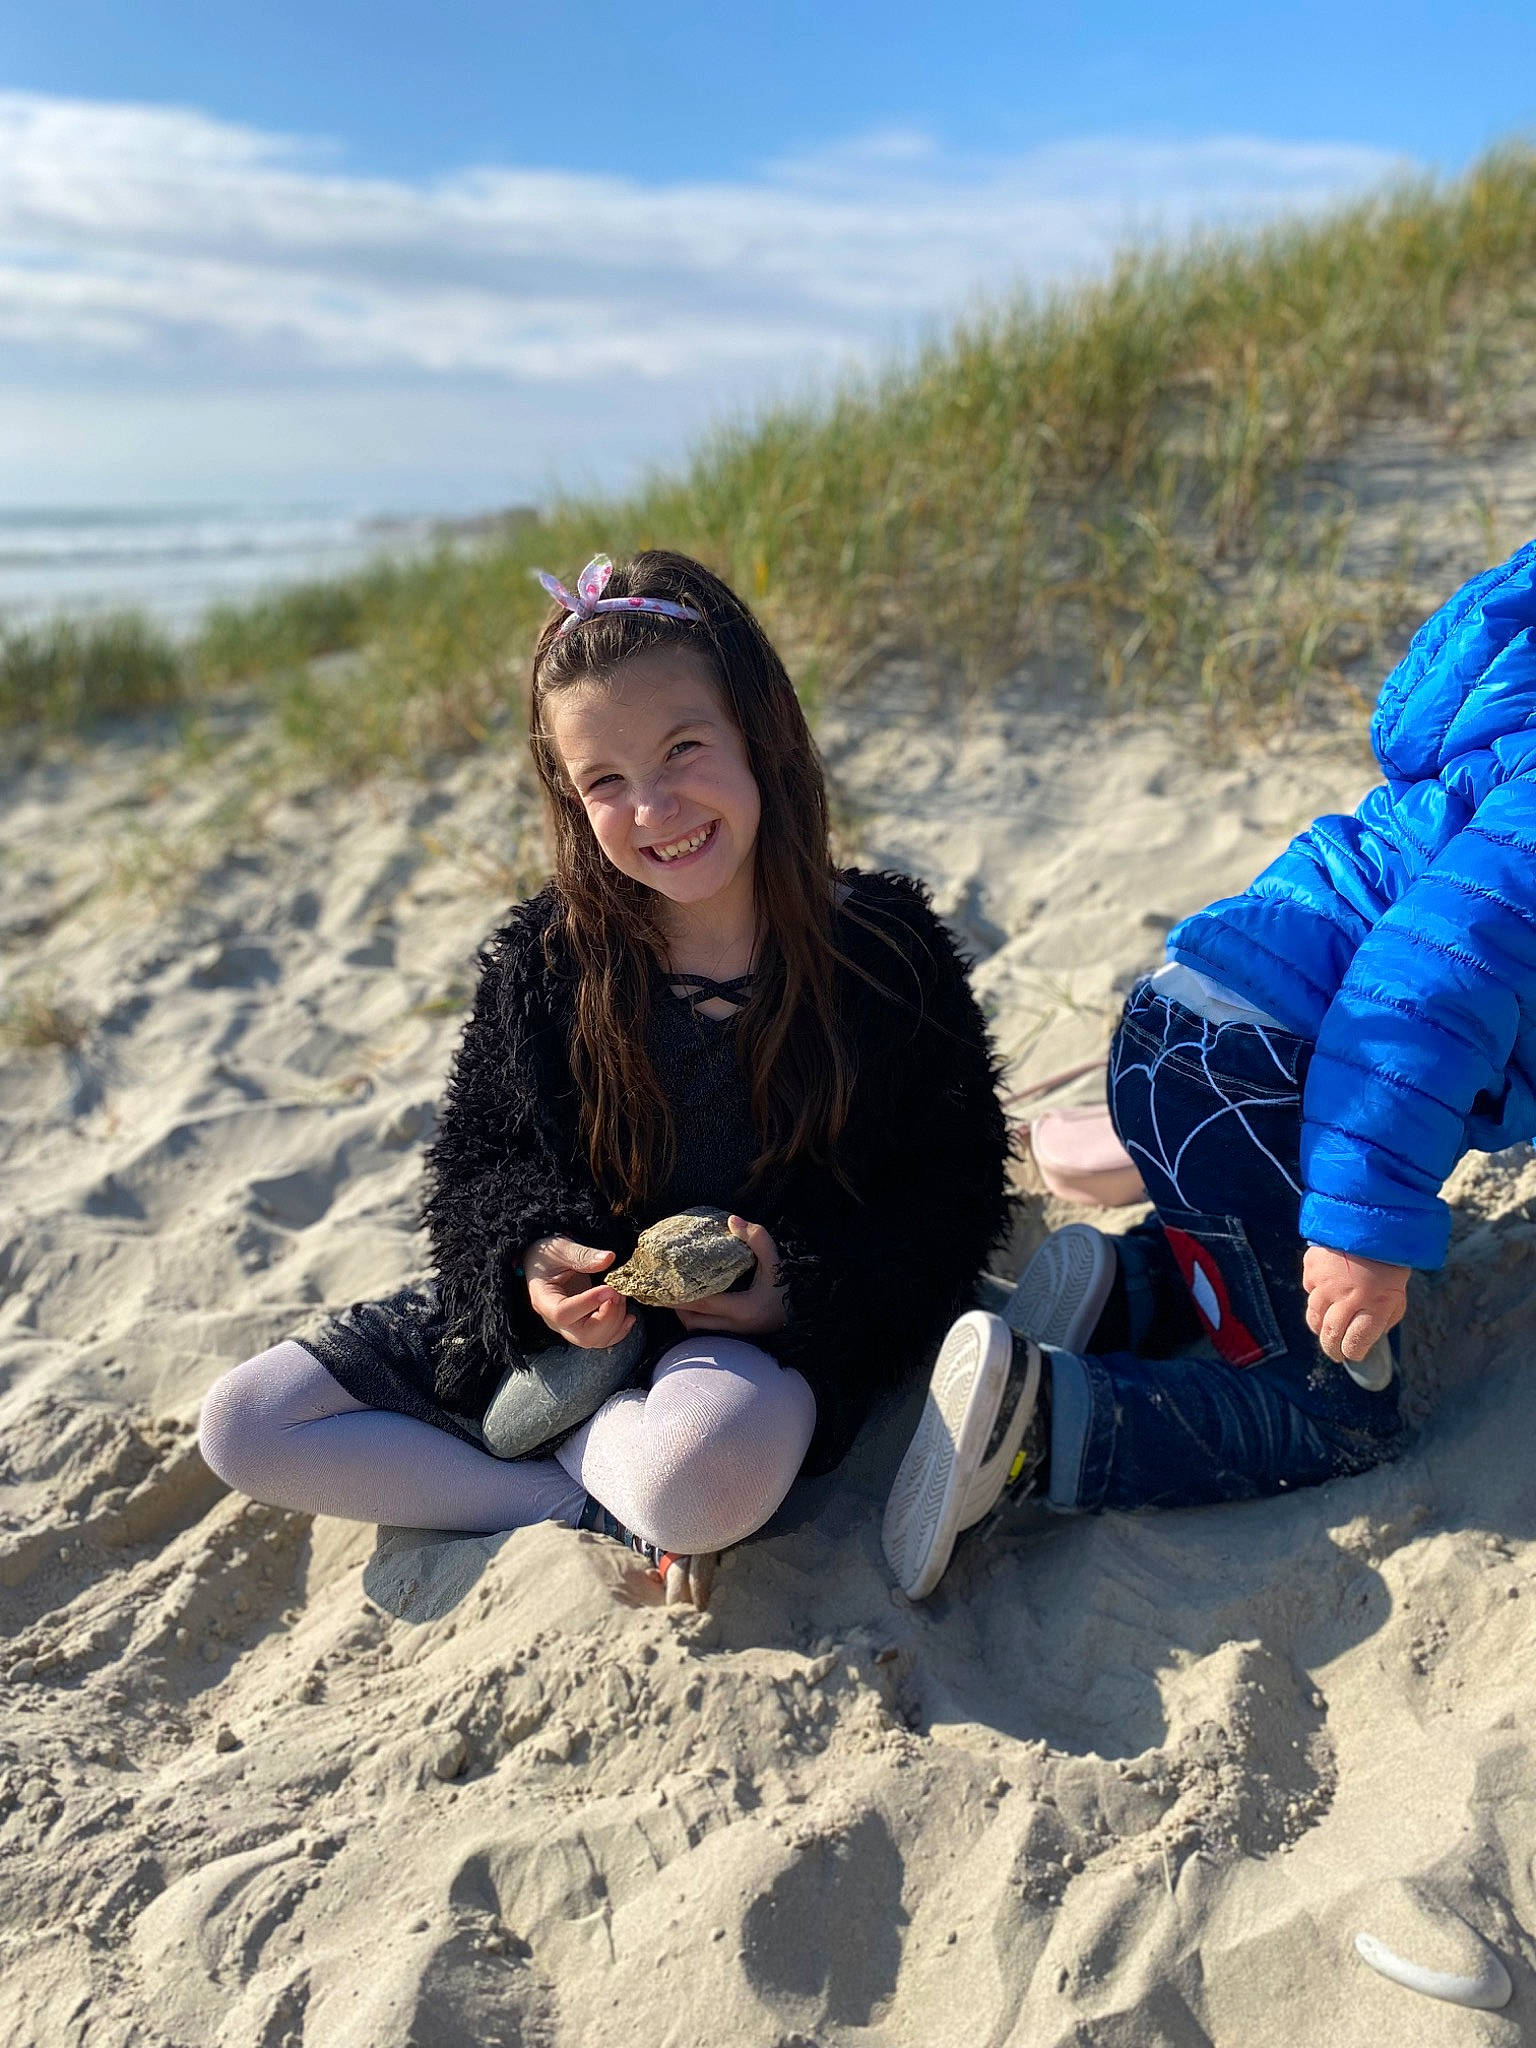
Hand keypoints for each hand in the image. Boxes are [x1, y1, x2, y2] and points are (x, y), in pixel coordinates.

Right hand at [523, 1235, 635, 1350]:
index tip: (609, 1289)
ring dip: (616, 1321)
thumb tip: (608, 1259)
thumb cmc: (548, 1256)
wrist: (544, 1265)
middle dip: (608, 1317)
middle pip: (583, 1336)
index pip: (563, 1313)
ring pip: (596, 1340)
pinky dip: (619, 1330)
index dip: (588, 1304)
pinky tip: (629, 1315)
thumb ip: (582, 1255)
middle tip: (617, 1292)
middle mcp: (555, 1320)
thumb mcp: (561, 1249)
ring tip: (620, 1295)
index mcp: (544, 1299)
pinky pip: (602, 1339)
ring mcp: (569, 1327)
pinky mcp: (582, 1327)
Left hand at [673, 1216, 787, 1337]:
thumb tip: (732, 1220)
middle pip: (693, 1321)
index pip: (703, 1302)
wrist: (806, 1317)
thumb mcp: (776, 1262)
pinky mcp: (737, 1342)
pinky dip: (697, 1322)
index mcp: (744, 1309)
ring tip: (675, 1297)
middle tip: (663, 1289)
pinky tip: (694, 1309)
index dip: (681, 1294)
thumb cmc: (788, 1290)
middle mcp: (736, 1328)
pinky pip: (707, 1335)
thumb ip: (757, 1239)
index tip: (665, 1282)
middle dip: (676, 1306)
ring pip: (698, 1332)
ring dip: (685, 1316)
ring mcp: (736, 1338)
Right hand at [1303, 1245, 1408, 1365]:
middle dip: (1333, 1350)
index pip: (1355, 1343)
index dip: (1352, 1353)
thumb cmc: (1390, 1261)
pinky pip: (1309, 1291)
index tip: (1353, 1354)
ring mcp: (1325, 1284)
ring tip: (1326, 1330)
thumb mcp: (1399, 1294)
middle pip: (1331, 1336)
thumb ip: (1385, 1318)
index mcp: (1375, 1305)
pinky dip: (1317, 1296)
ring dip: (1320, 1328)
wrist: (1372, 1221)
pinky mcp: (1312, 1269)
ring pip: (1314, 1318)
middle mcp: (1347, 1298)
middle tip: (1336, 1354)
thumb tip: (1369, 1336)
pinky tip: (1327, 1292)